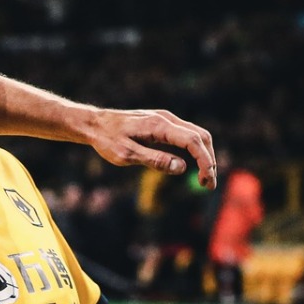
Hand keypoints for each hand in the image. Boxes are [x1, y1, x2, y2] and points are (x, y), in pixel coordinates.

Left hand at [81, 108, 217, 185]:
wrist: (95, 124)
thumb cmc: (107, 140)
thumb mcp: (127, 155)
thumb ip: (154, 160)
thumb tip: (181, 167)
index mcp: (159, 125)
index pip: (193, 141)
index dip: (204, 160)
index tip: (206, 180)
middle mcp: (166, 118)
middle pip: (201, 136)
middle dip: (209, 160)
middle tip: (208, 184)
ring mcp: (166, 119)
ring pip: (196, 134)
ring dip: (204, 155)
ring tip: (203, 178)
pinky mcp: (162, 123)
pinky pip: (186, 134)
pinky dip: (195, 149)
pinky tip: (193, 165)